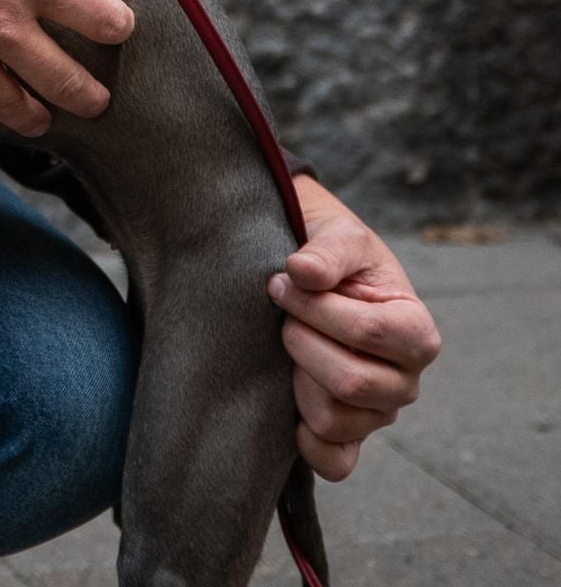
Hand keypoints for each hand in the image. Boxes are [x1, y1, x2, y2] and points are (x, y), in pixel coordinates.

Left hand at [271, 176, 441, 479]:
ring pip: (334, 419)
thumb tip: (302, 273)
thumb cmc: (334, 254)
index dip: (315, 307)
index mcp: (416, 332)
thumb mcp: (339, 236)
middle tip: (282, 314)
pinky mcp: (349, 434)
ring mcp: (378, 412)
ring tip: (289, 344)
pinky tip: (289, 410)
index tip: (282, 280)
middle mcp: (405, 380)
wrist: (314, 271)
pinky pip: (335, 461)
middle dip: (301, 340)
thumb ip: (326, 252)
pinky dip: (310, 443)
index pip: (368, 333)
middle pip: (351, 383)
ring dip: (297, 377)